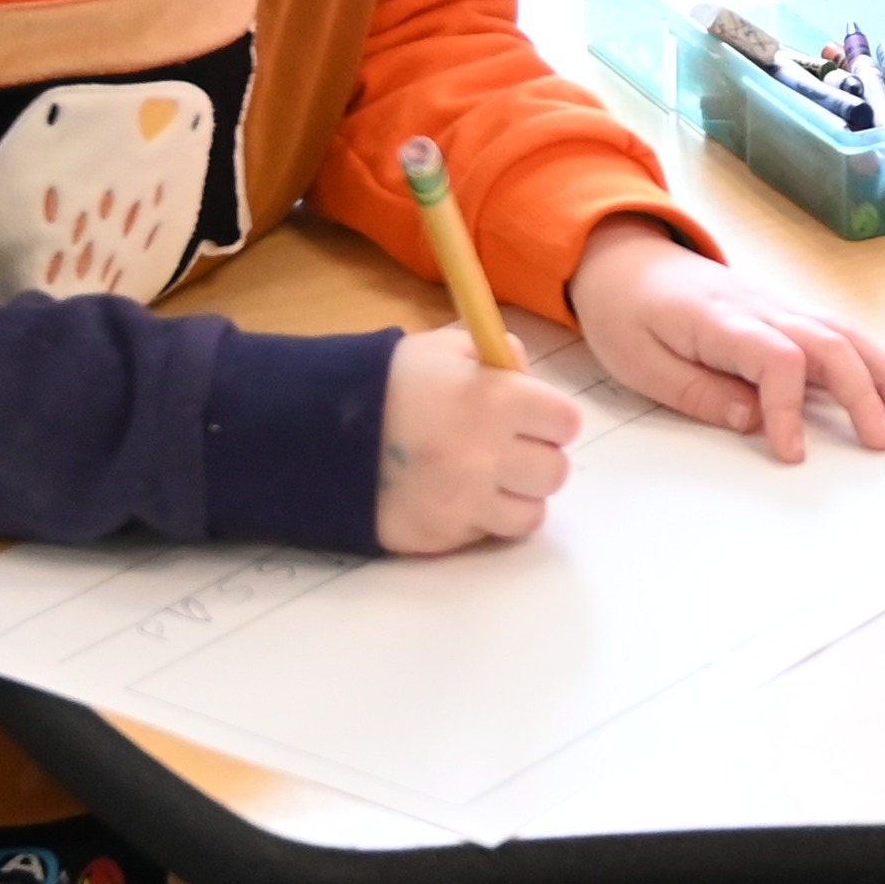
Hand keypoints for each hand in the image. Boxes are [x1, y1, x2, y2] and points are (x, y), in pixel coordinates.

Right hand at [378, 334, 578, 552]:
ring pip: (531, 513)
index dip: (551, 420)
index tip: (531, 419)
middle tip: (507, 450)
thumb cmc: (390, 383)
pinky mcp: (442, 535)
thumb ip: (501, 359)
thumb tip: (532, 385)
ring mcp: (465, 501)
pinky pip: (488, 534)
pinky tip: (456, 496)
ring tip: (485, 478)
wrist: (317, 430)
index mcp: (495, 400)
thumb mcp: (446, 348)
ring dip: (515, 497)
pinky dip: (481, 520)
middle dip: (537, 459)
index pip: (567, 423)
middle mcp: (487, 454)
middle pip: (555, 472)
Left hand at [572, 220, 884, 463]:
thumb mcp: (639, 364)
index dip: (792, 409)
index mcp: (721, 320)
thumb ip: (698, 394)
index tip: (793, 452)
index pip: (777, 360)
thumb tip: (754, 421)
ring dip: (884, 371)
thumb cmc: (626, 313)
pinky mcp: (783, 310)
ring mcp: (778, 304)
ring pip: (844, 333)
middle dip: (864, 394)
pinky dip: (872, 357)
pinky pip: (837, 330)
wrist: (624, 258)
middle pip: (828, 344)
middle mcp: (761, 307)